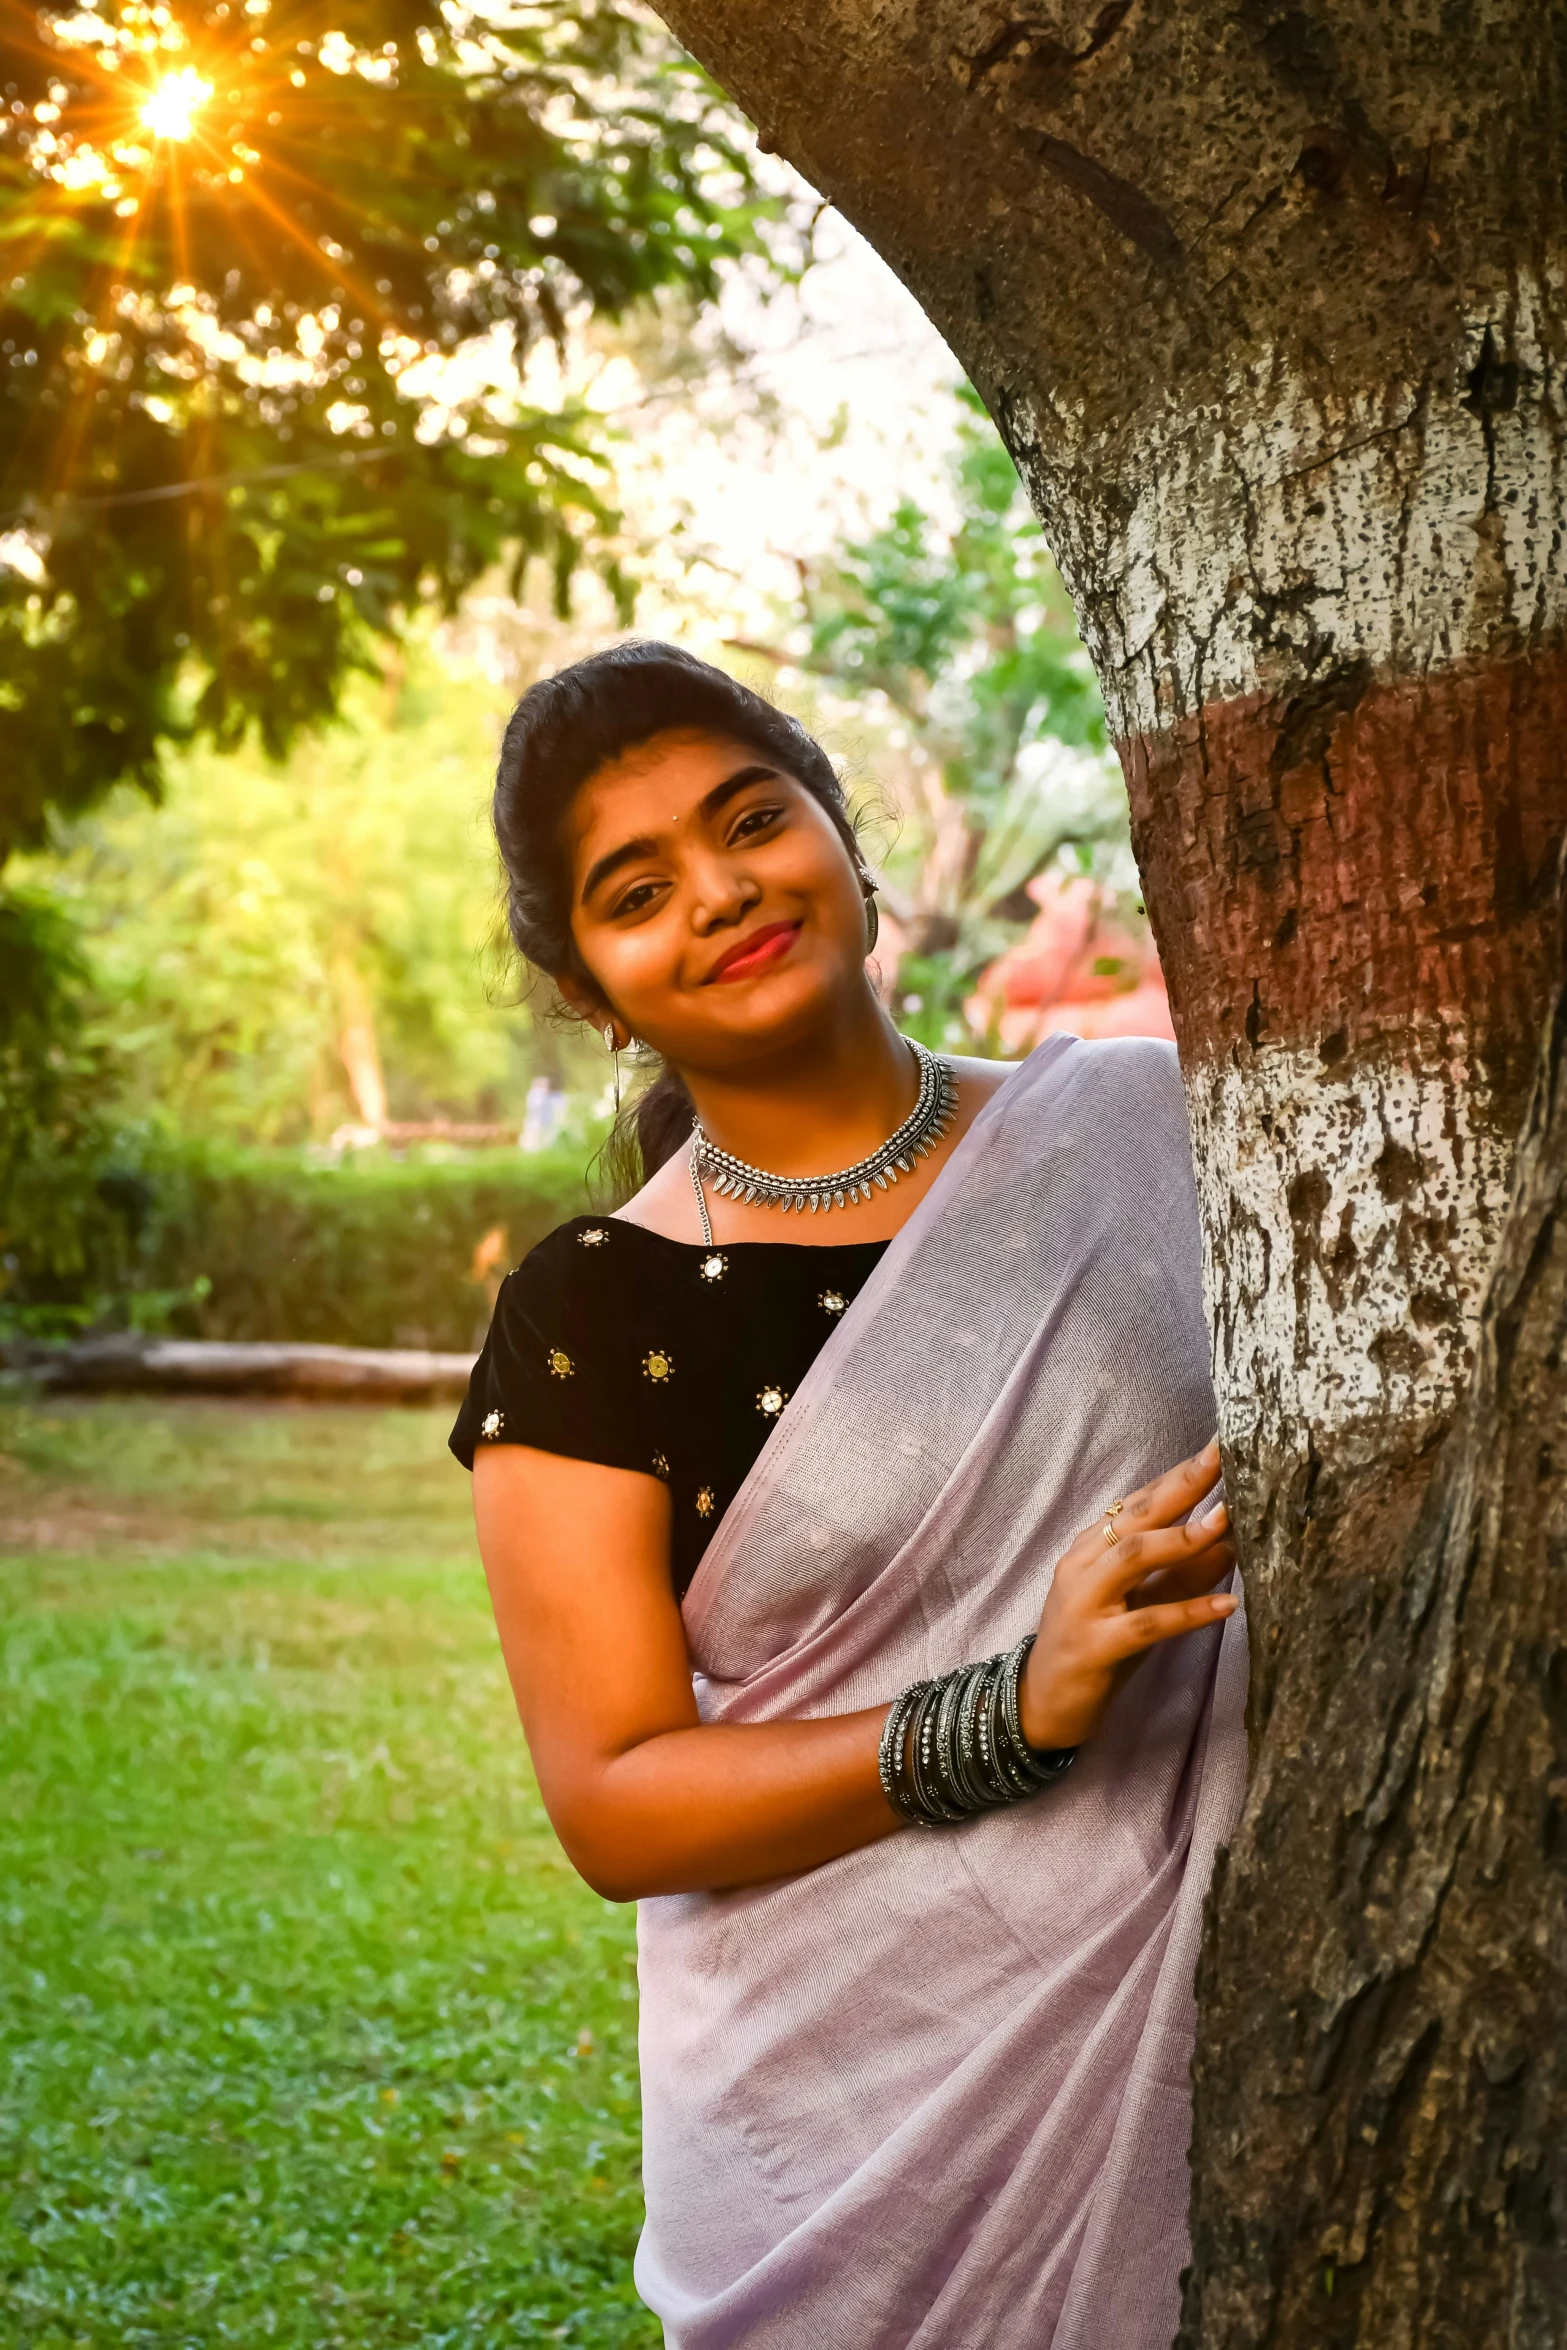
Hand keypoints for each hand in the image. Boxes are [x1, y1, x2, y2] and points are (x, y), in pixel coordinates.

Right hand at [1019, 1439, 1237, 1751]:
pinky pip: (1146, 1623)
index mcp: (1094, 1547)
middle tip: (1223, 1458)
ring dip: (1181, 1539)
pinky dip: (1188, 1612)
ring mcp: (1085, 1602)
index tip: (1221, 1446)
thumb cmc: (1096, 1648)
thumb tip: (1231, 1542)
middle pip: (1137, 1515)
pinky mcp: (1095, 1644)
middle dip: (1182, 1485)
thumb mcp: (1143, 1604)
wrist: (1043, 1702)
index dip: (1180, 1474)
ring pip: (1133, 1558)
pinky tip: (1226, 1606)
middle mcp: (1084, 1564)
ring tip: (1225, 1525)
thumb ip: (1182, 1574)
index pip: (1141, 1501)